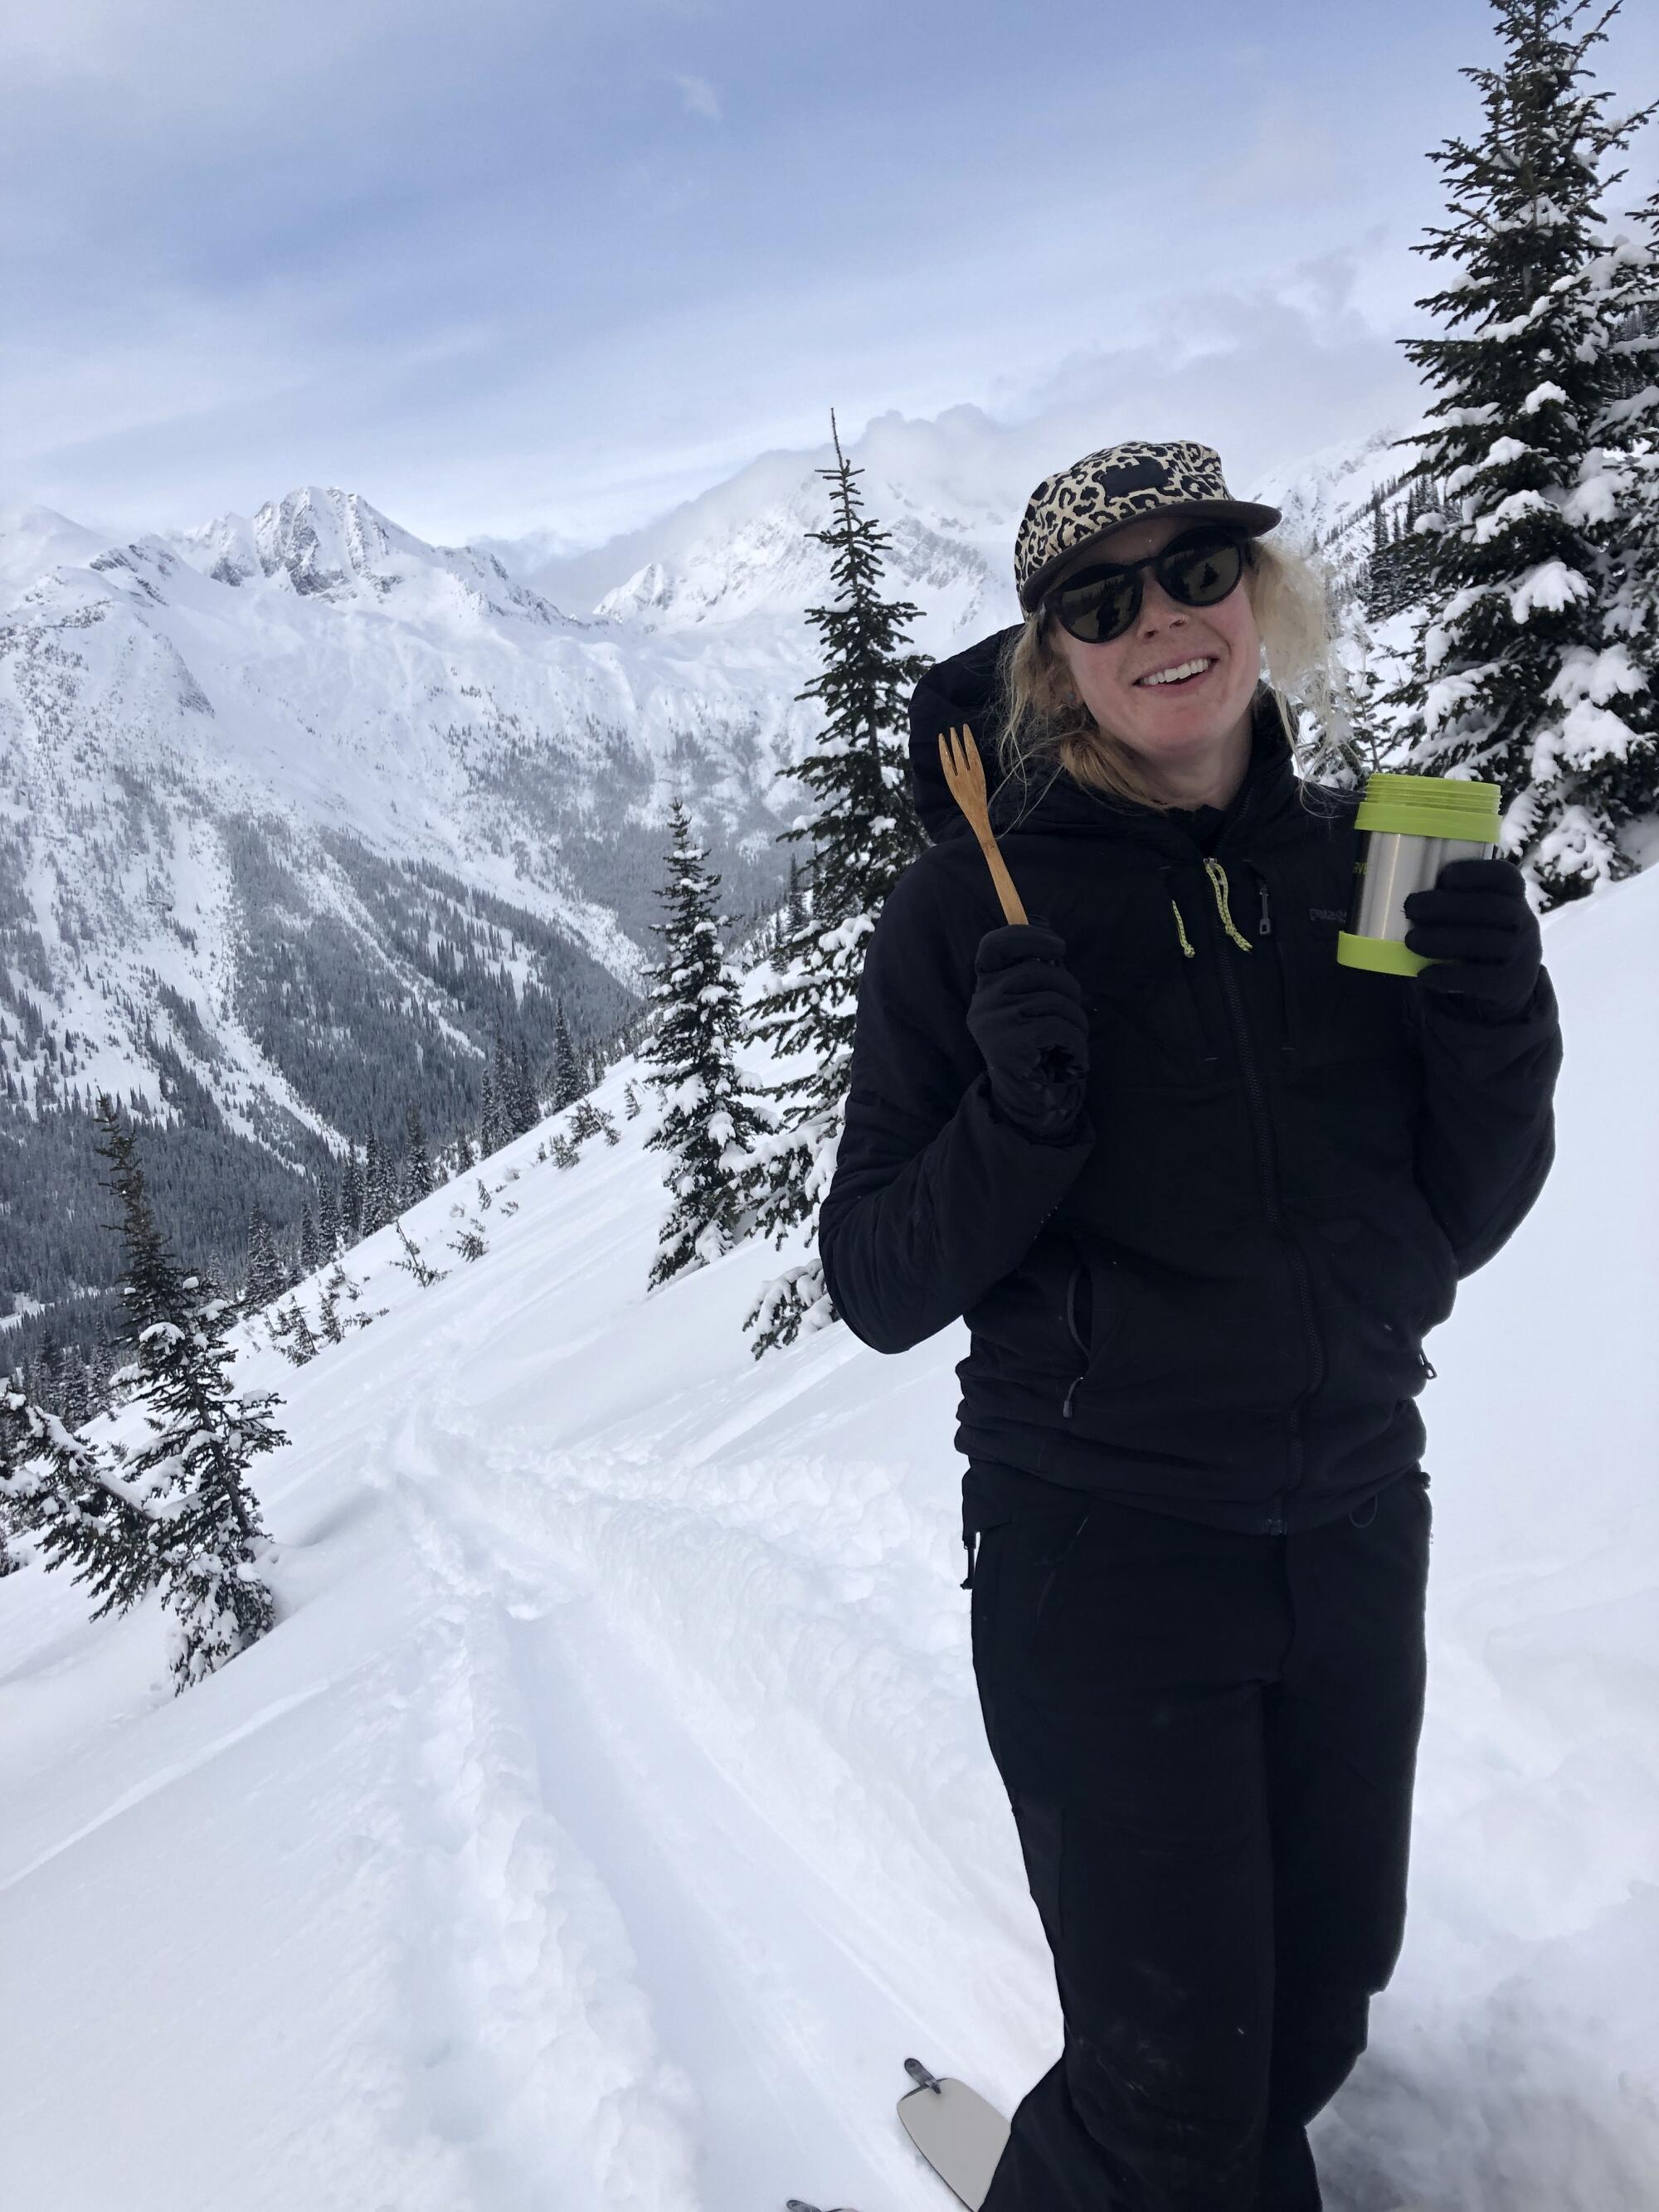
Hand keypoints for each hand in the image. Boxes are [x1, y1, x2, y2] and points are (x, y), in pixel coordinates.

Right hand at [966, 922, 1089, 1138]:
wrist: (1029, 1102)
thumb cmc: (1039, 1050)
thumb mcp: (1032, 1007)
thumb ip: (1036, 975)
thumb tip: (1050, 938)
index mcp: (986, 988)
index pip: (995, 945)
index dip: (1029, 936)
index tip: (1059, 947)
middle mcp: (983, 1002)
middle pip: (1042, 972)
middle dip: (1071, 993)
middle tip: (1072, 1020)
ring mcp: (994, 1022)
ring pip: (1057, 1002)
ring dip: (1077, 1025)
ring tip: (1068, 1046)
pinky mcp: (1010, 1044)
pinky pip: (1061, 1027)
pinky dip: (1077, 1045)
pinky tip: (1071, 1060)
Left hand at [1402, 857, 1541, 1016]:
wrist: (1506, 983)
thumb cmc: (1478, 935)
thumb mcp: (1477, 914)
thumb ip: (1453, 900)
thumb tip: (1394, 887)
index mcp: (1514, 896)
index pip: (1506, 877)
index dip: (1477, 873)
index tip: (1443, 876)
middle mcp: (1524, 921)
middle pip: (1491, 908)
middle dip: (1448, 906)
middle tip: (1410, 907)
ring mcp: (1522, 953)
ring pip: (1486, 942)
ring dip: (1444, 940)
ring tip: (1411, 940)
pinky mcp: (1511, 984)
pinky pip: (1482, 980)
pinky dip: (1451, 976)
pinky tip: (1424, 974)